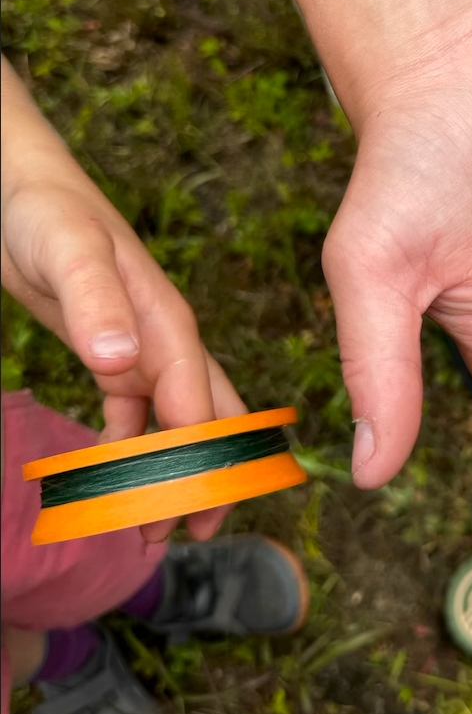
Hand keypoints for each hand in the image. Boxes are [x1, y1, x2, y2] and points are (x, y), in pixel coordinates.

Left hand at [1, 55, 245, 540]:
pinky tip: (114, 473)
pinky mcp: (114, 352)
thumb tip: (121, 360)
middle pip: (208, 420)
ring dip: (171, 471)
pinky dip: (130, 447)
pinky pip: (134, 412)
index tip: (178, 517)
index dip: (195, 466)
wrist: (20, 180)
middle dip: (207, 477)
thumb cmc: (45, 209)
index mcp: (169, 327)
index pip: (198, 410)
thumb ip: (96, 299)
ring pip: (175, 423)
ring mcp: (143, 349)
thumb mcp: (65, 249)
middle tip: (193, 534)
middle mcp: (167, 342)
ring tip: (156, 522)